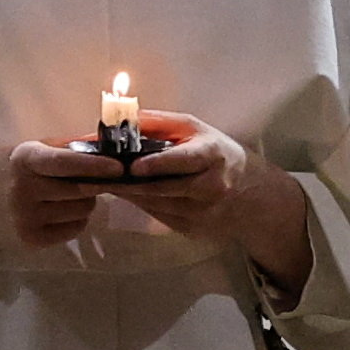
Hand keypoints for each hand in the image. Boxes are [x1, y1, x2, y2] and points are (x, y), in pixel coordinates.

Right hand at [0, 139, 146, 251]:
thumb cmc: (3, 173)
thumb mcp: (26, 152)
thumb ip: (62, 149)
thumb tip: (103, 146)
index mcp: (25, 160)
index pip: (66, 163)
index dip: (96, 165)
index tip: (119, 167)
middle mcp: (25, 190)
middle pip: (80, 190)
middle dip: (96, 184)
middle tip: (99, 179)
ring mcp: (28, 218)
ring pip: (82, 211)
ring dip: (86, 203)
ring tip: (71, 196)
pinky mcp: (32, 240)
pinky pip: (74, 229)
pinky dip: (76, 220)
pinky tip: (62, 213)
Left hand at [114, 111, 317, 287]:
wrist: (253, 196)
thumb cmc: (218, 153)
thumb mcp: (196, 130)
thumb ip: (161, 124)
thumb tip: (125, 119)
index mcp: (213, 155)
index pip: (184, 161)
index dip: (158, 164)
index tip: (133, 166)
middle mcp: (211, 187)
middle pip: (163, 188)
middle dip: (128, 183)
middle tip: (96, 177)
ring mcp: (203, 213)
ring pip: (156, 205)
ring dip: (128, 194)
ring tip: (101, 183)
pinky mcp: (194, 230)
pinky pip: (159, 216)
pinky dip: (141, 204)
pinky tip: (127, 194)